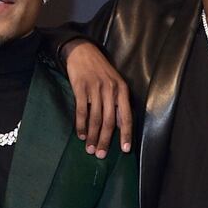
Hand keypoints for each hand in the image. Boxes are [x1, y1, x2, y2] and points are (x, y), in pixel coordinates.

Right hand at [66, 40, 132, 156]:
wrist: (84, 52)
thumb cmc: (101, 71)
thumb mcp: (115, 84)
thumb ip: (118, 103)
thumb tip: (120, 126)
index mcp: (122, 91)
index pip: (127, 117)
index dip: (126, 134)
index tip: (125, 150)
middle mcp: (111, 91)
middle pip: (110, 121)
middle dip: (106, 140)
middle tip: (101, 155)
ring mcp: (95, 89)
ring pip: (95, 118)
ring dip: (92, 136)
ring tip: (89, 149)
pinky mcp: (81, 88)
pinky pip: (81, 110)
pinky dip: (81, 125)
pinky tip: (81, 134)